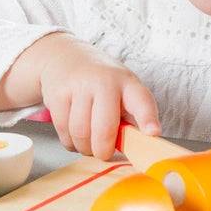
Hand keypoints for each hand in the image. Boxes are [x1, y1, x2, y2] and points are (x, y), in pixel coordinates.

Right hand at [0, 33, 159, 159]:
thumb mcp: (123, 90)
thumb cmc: (101, 82)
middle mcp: (104, 81)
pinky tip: (75, 135)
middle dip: (104, 151)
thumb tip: (139, 146)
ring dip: (85, 148)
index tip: (152, 133)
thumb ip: (133, 116)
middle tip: (104, 153)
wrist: (64, 57)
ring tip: (89, 143)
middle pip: (104, 129)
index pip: (141, 101)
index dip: (147, 118)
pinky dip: (70, 142)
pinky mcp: (57, 95)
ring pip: (81, 134)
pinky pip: (64, 132)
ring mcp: (78, 86)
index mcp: (127, 83)